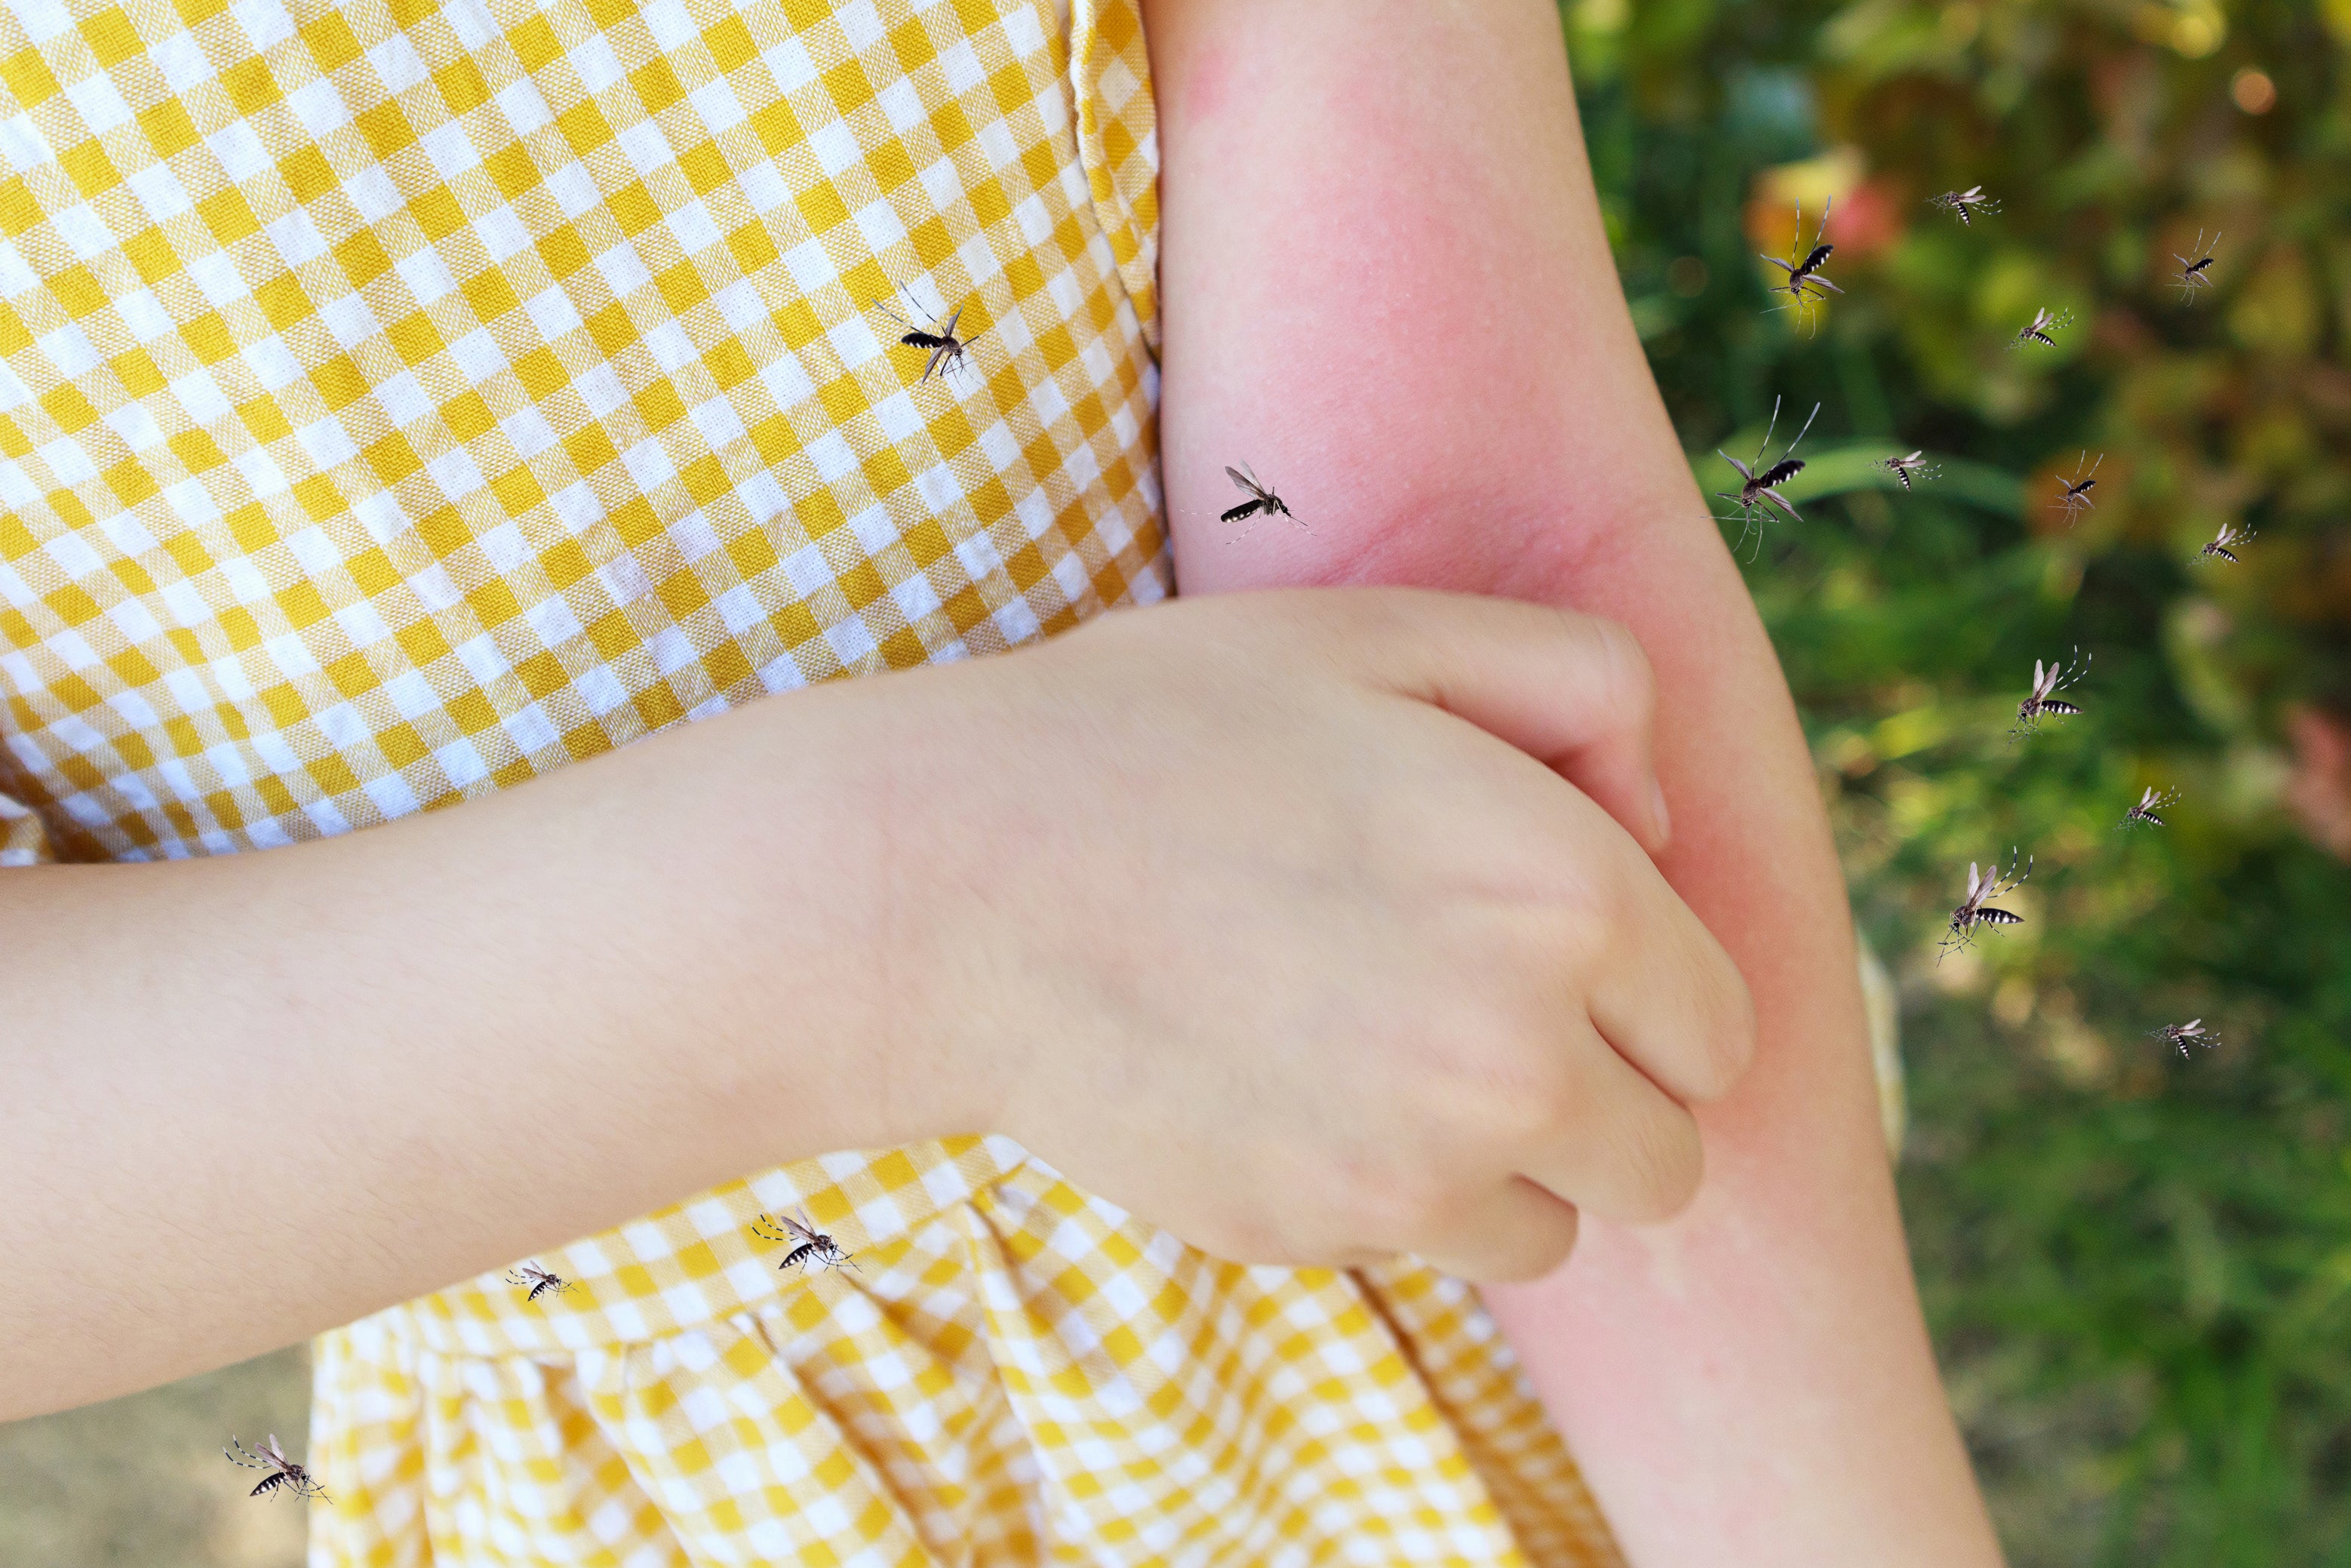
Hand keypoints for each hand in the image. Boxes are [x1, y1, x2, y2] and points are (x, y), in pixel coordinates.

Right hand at [877, 585, 1754, 1281]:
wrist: (953, 883)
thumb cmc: (1161, 732)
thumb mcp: (1380, 632)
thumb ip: (1579, 680)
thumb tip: (1655, 819)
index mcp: (1568, 891)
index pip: (1721, 1029)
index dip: (1658, 994)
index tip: (1576, 961)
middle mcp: (1523, 1051)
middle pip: (1673, 1157)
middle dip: (1613, 1097)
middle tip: (1498, 1020)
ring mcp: (1419, 1164)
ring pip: (1565, 1227)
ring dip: (1517, 1165)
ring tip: (1396, 1059)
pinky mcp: (1322, 1233)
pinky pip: (1437, 1254)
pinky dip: (1407, 1198)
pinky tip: (1309, 1095)